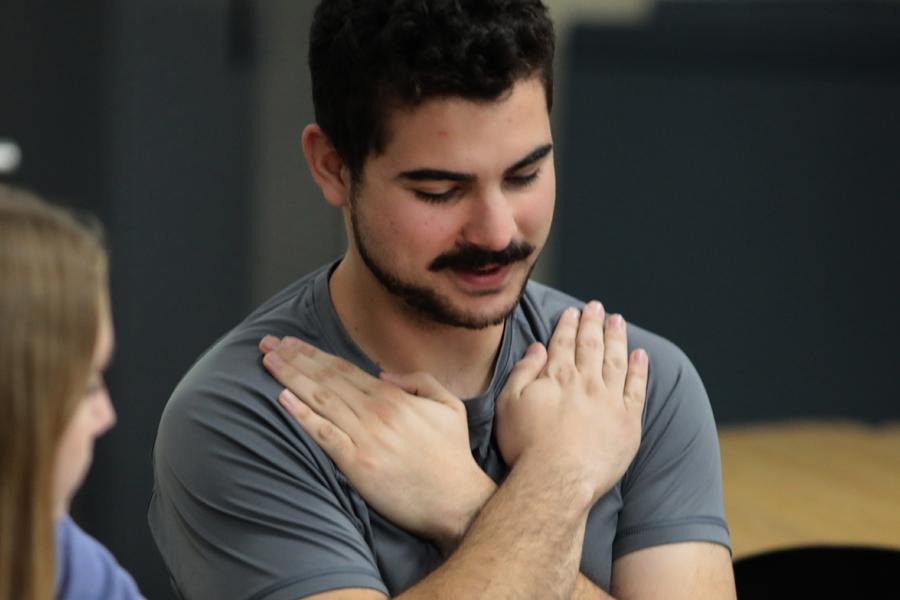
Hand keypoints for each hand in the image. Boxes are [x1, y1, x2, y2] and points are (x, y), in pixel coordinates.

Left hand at [259, 336, 495, 552]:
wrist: (456, 500)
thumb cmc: (452, 454)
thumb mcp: (449, 405)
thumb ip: (418, 381)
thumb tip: (382, 373)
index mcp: (394, 398)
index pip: (344, 369)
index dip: (313, 354)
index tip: (290, 342)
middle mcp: (376, 413)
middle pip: (326, 379)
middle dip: (294, 359)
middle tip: (267, 344)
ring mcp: (364, 439)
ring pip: (320, 400)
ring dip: (291, 378)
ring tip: (268, 362)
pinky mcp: (357, 465)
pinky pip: (323, 435)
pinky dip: (302, 415)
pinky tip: (283, 399)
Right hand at [495, 301, 648, 501]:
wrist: (557, 480)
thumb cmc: (526, 446)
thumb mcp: (509, 404)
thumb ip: (524, 372)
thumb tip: (537, 348)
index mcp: (557, 376)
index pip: (564, 342)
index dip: (569, 324)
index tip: (573, 312)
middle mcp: (586, 382)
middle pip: (591, 345)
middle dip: (593, 323)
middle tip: (597, 307)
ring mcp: (610, 400)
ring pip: (616, 359)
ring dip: (617, 337)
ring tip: (618, 321)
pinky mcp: (628, 421)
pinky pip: (637, 388)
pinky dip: (639, 369)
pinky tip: (640, 355)